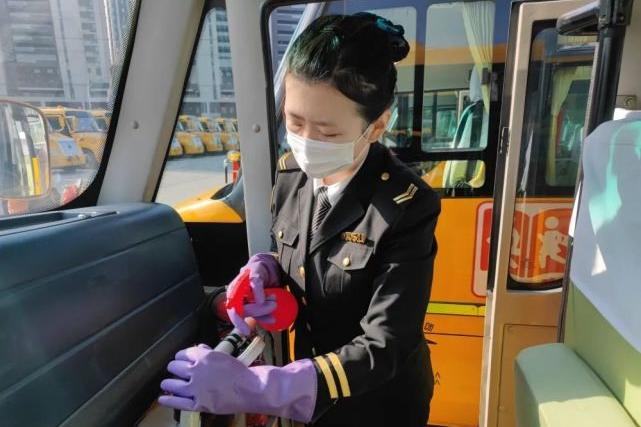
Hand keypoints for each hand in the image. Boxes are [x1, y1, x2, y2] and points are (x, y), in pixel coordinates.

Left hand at [158, 344, 316, 421]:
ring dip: (168, 382)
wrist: (252, 389)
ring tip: (167, 383)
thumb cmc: (241, 371)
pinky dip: (168, 400)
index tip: (182, 359)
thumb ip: (209, 353)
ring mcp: (196, 389)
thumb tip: (197, 349)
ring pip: (172, 384)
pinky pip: (178, 402)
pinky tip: (162, 398)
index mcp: (204, 356)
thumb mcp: (224, 356)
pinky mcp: (199, 404)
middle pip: (175, 366)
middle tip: (176, 370)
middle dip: (174, 367)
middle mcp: (197, 371)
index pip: (183, 353)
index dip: (182, 356)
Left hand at [227, 253, 279, 334]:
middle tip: (272, 312)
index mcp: (234, 299)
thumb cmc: (257, 287)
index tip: (247, 332)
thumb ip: (259, 312)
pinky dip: (259, 293)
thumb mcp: (257, 303)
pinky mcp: (252, 272)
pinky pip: (254, 284)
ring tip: (274, 302)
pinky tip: (266, 298)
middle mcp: (234, 290)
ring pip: (247, 297)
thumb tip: (269, 323)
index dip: (239, 323)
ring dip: (262, 304)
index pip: (233, 313)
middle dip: (257, 313)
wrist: (262, 268)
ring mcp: (242, 281)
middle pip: (241, 308)